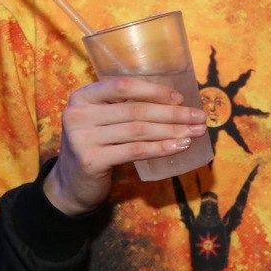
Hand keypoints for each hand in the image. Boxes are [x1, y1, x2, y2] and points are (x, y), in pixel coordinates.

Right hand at [42, 78, 206, 216]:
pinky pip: (135, 151)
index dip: (154, 91)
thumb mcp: (103, 120)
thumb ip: (125, 108)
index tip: (180, 98)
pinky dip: (161, 148)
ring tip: (195, 133)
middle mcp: (78, 114)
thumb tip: (176, 103)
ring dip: (172, 131)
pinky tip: (180, 146)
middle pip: (135, 110)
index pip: (123, 86)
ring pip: (138, 130)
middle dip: (173, 114)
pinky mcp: (91, 160)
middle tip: (199, 118)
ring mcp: (82, 138)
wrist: (71, 183)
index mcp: (83, 96)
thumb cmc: (97, 145)